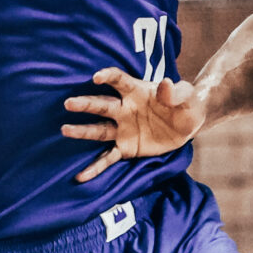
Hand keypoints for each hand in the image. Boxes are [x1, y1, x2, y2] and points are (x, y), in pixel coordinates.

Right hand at [62, 69, 208, 182]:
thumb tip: (166, 84)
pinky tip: (80, 176)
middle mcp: (124, 109)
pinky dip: (95, 167)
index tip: (97, 77)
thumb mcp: (187, 96)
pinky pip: (108, 158)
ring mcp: (122, 129)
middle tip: (69, 103)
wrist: (188, 124)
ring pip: (99, 130)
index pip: (119, 81)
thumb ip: (176, 92)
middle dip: (86, 104)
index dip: (109, 77)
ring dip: (82, 131)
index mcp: (136, 92)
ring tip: (65, 130)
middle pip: (103, 105)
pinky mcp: (126, 148)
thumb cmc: (185, 104)